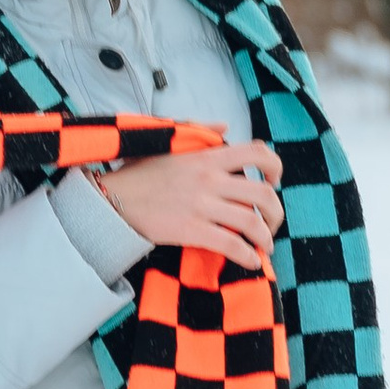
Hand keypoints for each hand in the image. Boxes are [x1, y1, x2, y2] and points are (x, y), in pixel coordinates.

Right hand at [94, 138, 283, 271]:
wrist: (113, 199)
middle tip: (272, 222)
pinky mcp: (191, 230)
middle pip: (262, 193)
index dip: (275, 166)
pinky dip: (247, 255)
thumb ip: (201, 133)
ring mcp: (201, 206)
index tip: (274, 180)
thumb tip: (226, 127)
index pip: (257, 153)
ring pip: (251, 221)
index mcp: (207, 158)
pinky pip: (231, 244)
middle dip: (276, 212)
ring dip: (266, 236)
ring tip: (265, 245)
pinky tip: (250, 261)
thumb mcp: (169, 144)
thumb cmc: (140, 173)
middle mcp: (209, 179)